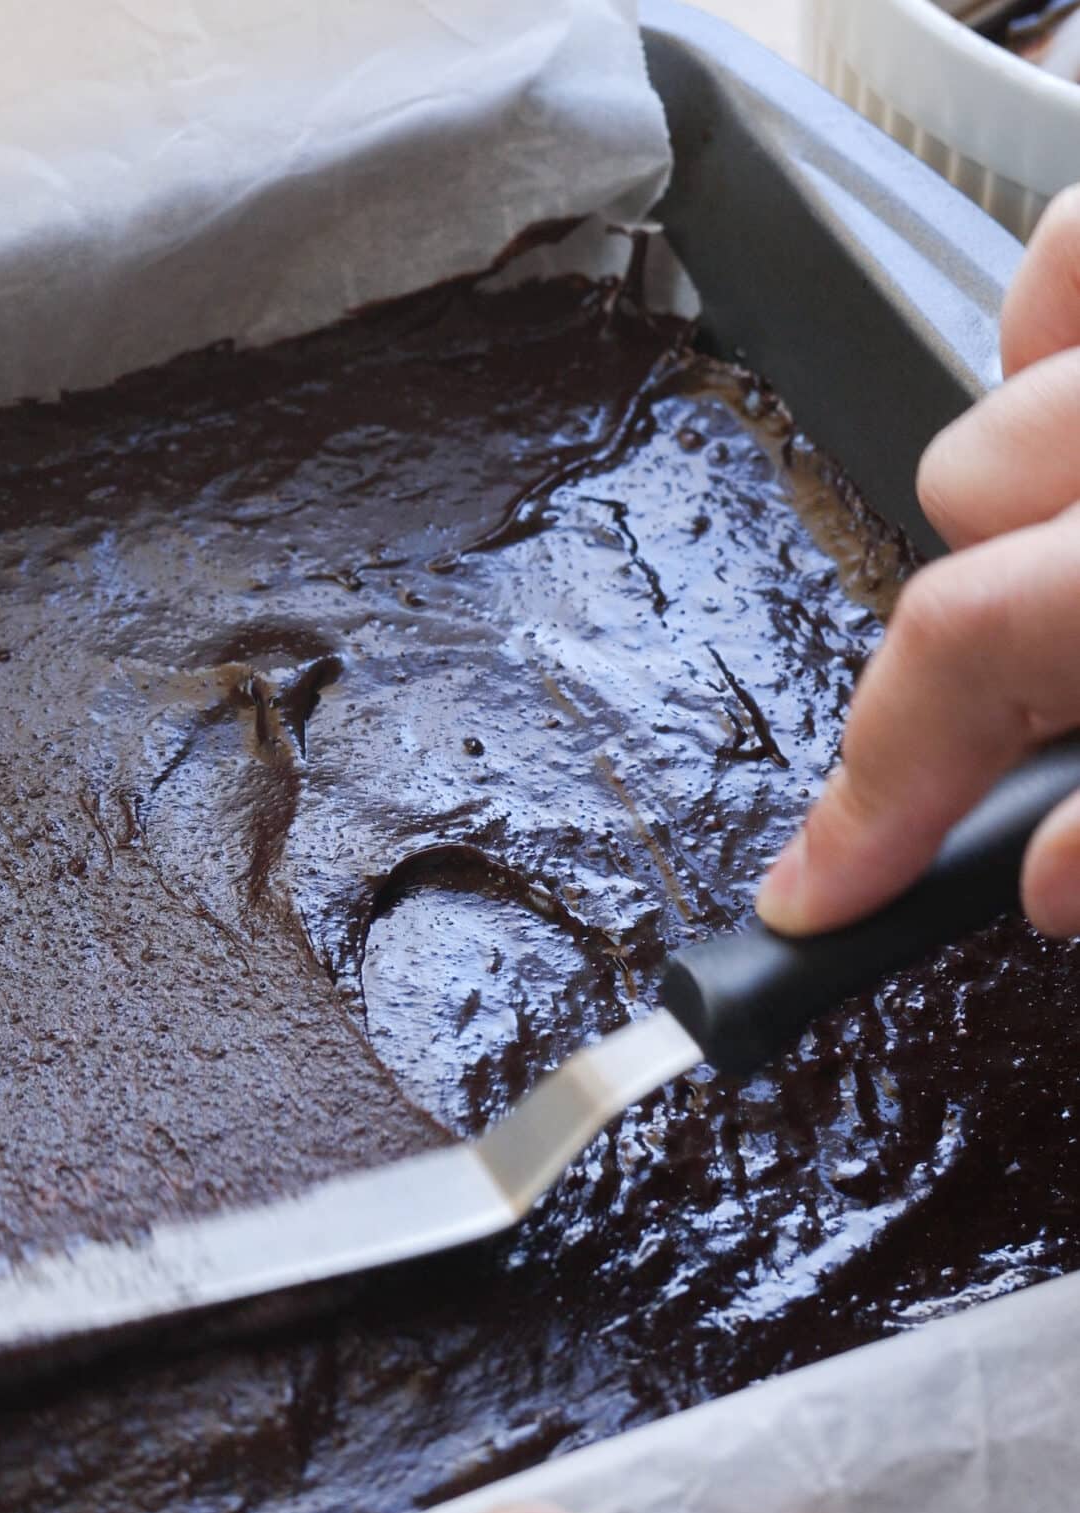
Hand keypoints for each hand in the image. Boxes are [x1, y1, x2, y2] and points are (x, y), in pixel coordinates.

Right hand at [756, 187, 1079, 938]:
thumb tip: (1038, 876)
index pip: (961, 651)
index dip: (871, 801)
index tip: (815, 892)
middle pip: (964, 494)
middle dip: (997, 623)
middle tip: (1055, 692)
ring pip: (998, 388)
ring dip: (1035, 484)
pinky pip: (1063, 263)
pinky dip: (1058, 339)